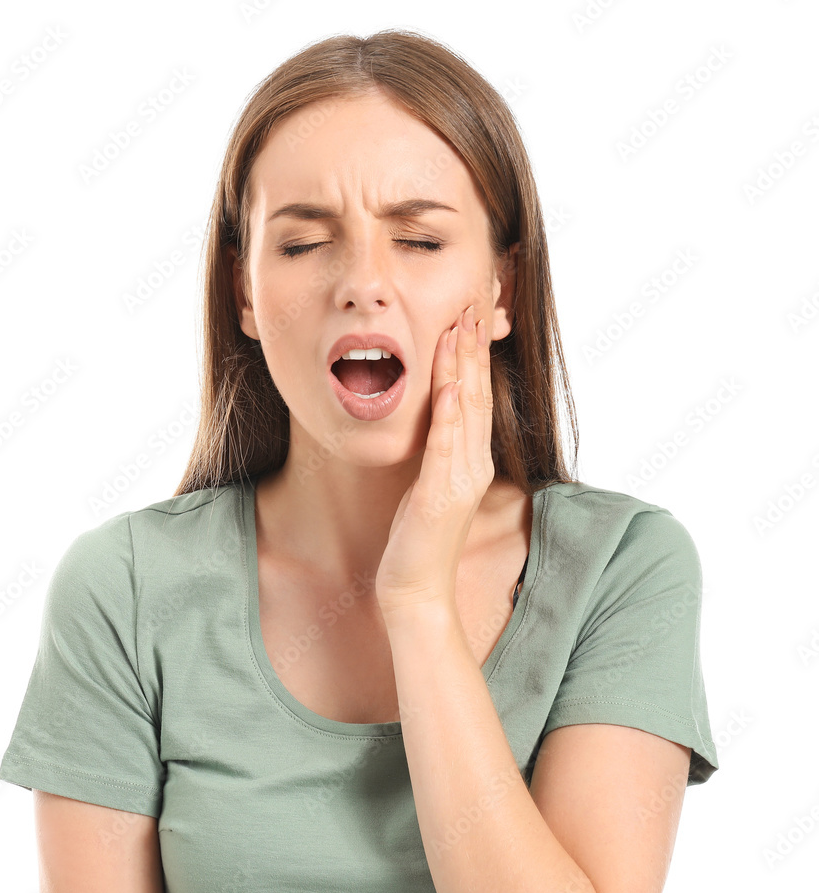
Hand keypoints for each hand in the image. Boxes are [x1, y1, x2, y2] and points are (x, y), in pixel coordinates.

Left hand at [375, 304, 494, 616]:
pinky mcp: (441, 497)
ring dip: (464, 368)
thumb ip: (435, 451)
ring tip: (461, 329)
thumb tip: (430, 420)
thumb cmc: (417, 538)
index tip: (468, 317)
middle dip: (472, 349)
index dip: (473, 356)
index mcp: (470, 460)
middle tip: (472, 305)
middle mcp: (474, 465)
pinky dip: (451, 415)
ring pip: (467, 413)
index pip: (475, 397)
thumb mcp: (427, 485)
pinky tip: (452, 386)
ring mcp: (461, 481)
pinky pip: (447, 448)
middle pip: (478, 395)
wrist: (415, 588)